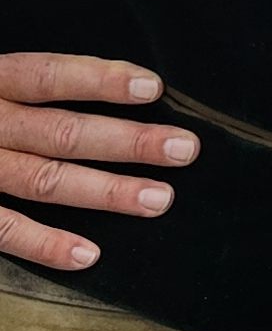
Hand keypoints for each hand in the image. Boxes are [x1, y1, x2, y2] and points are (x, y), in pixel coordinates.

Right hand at [0, 54, 198, 272]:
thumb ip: (26, 86)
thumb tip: (120, 85)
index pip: (44, 76)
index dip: (97, 80)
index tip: (153, 87)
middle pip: (58, 132)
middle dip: (126, 142)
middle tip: (185, 150)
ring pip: (40, 181)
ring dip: (104, 192)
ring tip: (159, 199)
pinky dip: (44, 244)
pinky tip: (90, 254)